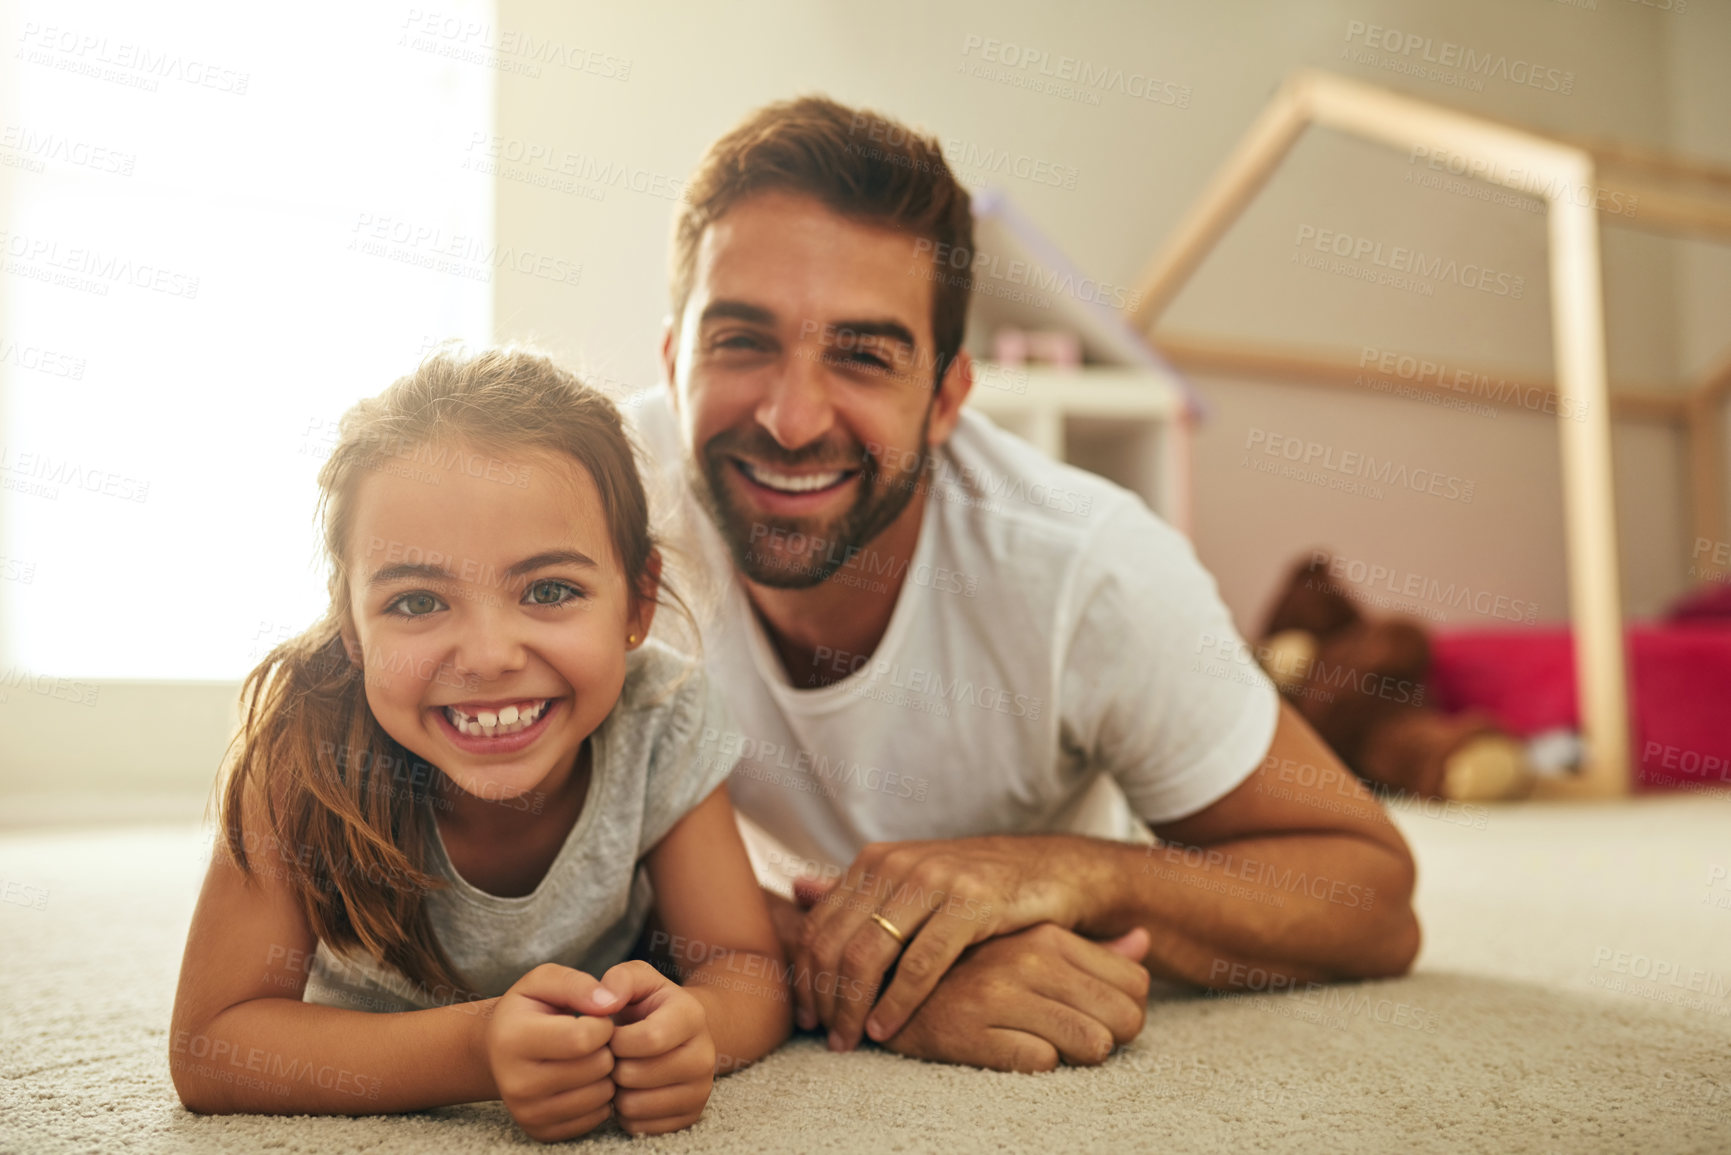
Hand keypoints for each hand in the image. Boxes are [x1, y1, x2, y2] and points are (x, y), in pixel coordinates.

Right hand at [485, 963, 617, 1142]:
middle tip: (592, 1039)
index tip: (596, 1018)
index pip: (582, 1038)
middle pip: (596, 1067)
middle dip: (606, 1048)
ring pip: (601, 1096)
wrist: (498, 1050)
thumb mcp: (544, 981)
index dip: (603, 1024)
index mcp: (514, 1039)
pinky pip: (596, 1118)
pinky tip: (584, 1080)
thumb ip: (577, 984)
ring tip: (588, 1058)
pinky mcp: (541, 1131)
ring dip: (606, 1074)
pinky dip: (599, 1097)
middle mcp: (516, 1083)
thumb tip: (610, 1002)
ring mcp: (527, 1112)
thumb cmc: (527, 1010)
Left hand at [577, 960, 715, 1135]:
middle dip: (613, 1065)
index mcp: (693, 1016)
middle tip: (616, 1054)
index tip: (610, 1033)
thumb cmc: (652, 1004)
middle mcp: (704, 1056)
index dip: (616, 1040)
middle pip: (635, 1076)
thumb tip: (604, 1002)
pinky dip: (627, 1113)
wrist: (681, 1032)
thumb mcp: (639, 978)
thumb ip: (620, 979)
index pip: (648, 1039)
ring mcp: (701, 1090)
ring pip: (633, 1106)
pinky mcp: (690, 1117)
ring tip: (623, 1069)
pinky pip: (639, 1127)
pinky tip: (633, 1089)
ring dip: (616, 1090)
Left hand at [793, 836, 1088, 1049]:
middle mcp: (897, 865)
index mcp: (876, 861)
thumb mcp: (913, 881)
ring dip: (855, 1007)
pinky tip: (888, 1029)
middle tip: (828, 1038)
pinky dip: (897, 1003)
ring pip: (870, 954)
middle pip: (836, 942)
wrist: (1048, 870)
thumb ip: (859, 891)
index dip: (805, 977)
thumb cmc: (975, 885)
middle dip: (825, 999)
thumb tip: (797, 889)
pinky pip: (920, 963)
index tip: (807, 1018)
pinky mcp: (970, 903)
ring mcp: (933, 881)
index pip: (819, 924)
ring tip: (853, 1040)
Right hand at [880, 923, 1150, 1071]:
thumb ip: (1091, 949)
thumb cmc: (971, 971)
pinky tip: (1009, 1052)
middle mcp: (1029, 957)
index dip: (1128, 1012)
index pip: (1137, 982)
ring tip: (1049, 1047)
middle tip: (1083, 1042)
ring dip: (1078, 1056)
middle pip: (1126, 1018)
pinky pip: (1043, 1064)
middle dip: (1113, 1039)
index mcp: (1047, 934)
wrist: (886, 986)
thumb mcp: (1032, 946)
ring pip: (1094, 1044)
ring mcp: (1000, 993)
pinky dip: (1036, 1065)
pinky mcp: (971, 1030)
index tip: (1103, 1020)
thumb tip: (1145, 939)